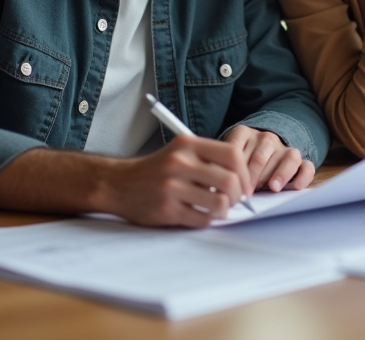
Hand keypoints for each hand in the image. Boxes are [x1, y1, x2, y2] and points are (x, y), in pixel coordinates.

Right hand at [105, 134, 252, 227]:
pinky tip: (199, 214)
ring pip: (219, 203)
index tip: (245, 184)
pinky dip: (207, 220)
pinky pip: (202, 220)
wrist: (119, 184)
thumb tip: (243, 180)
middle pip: (230, 181)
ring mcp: (172, 187)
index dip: (245, 172)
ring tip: (217, 209)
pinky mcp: (166, 209)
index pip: (232, 154)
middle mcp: (180, 163)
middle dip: (238, 196)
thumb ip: (208, 159)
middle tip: (234, 201)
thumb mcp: (180, 152)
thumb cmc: (157, 170)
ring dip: (224, 210)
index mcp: (187, 144)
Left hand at [224, 125, 314, 192]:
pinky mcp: (300, 161)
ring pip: (288, 157)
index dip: (236, 169)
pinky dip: (302, 177)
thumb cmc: (237, 161)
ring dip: (280, 173)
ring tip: (273, 188)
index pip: (237, 148)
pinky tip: (293, 188)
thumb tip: (213, 189)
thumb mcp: (226, 159)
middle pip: (262, 155)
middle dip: (255, 175)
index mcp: (243, 133)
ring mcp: (284, 148)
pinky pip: (306, 166)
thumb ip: (221, 167)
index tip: (233, 184)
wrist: (260, 151)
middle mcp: (266, 138)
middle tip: (248, 192)